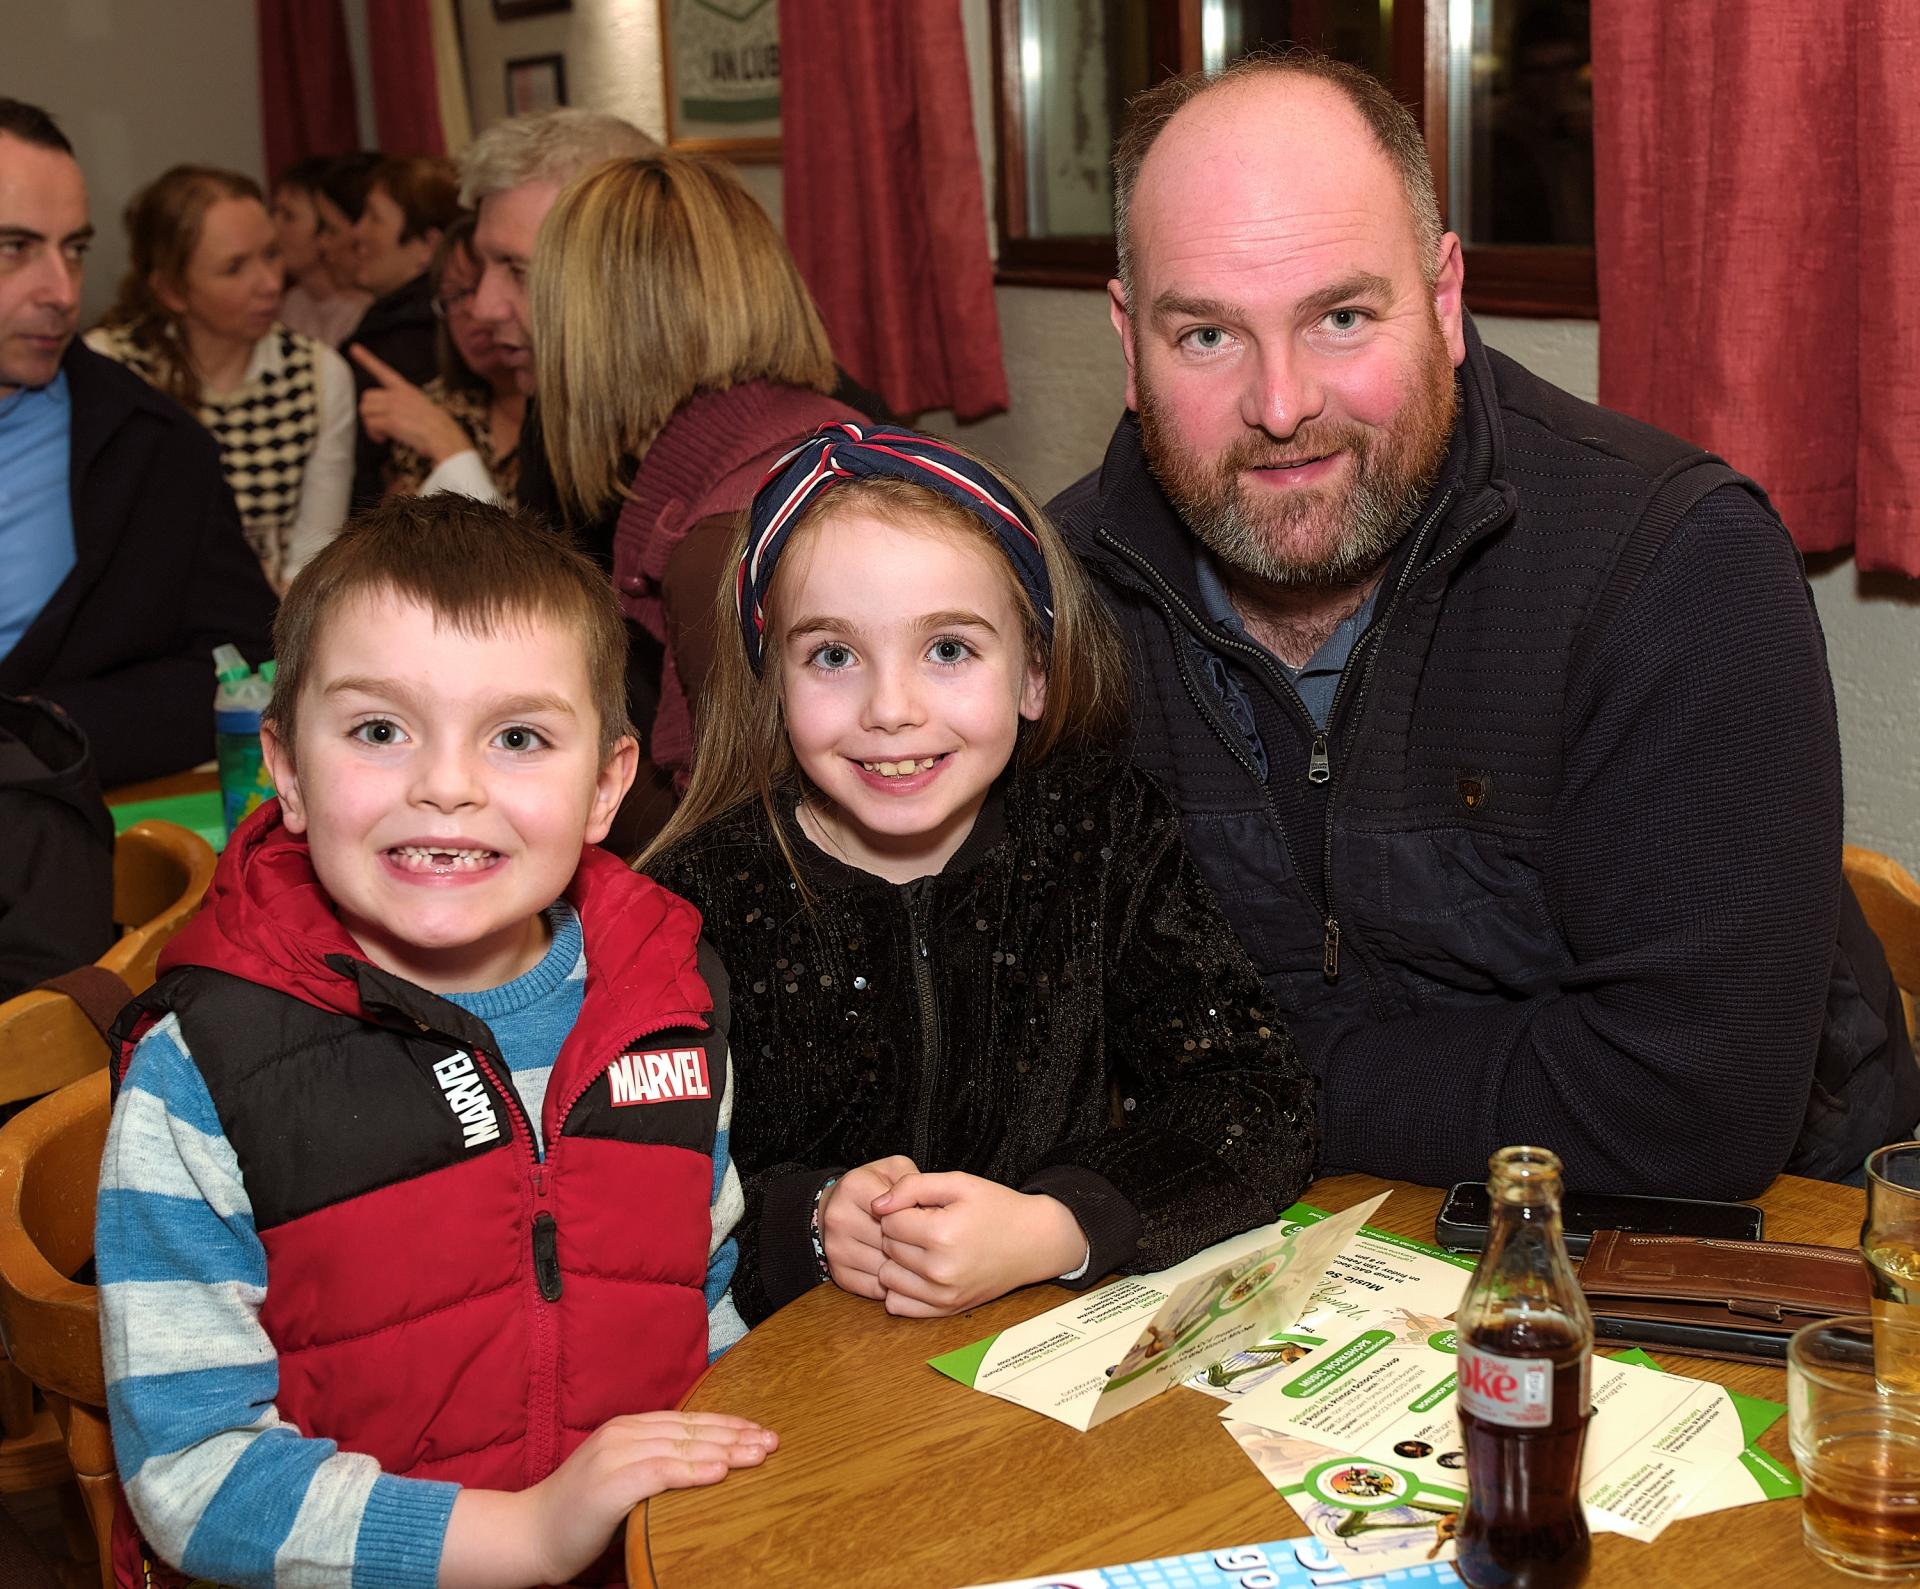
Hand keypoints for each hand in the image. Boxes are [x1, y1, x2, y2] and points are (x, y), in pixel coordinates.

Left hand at [350, 344, 472, 463]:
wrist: (446, 439)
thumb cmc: (439, 430)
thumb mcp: (423, 409)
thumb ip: (405, 406)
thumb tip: (392, 417)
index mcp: (407, 390)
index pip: (383, 371)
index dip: (367, 359)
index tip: (354, 348)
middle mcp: (398, 394)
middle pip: (367, 397)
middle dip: (370, 413)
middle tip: (380, 426)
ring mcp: (394, 406)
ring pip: (365, 411)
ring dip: (371, 425)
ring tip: (384, 434)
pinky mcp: (391, 420)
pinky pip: (371, 424)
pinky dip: (375, 435)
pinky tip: (385, 439)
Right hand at [439, 1411, 775, 1587]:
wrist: (527, 1534)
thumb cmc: (577, 1513)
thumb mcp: (620, 1477)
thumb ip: (653, 1464)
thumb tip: (701, 1463)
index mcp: (627, 1427)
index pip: (688, 1420)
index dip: (726, 1424)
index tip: (759, 1431)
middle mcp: (624, 1433)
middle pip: (691, 1429)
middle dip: (736, 1435)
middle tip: (772, 1441)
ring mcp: (616, 1455)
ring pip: (682, 1446)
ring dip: (725, 1450)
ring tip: (757, 1455)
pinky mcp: (611, 1482)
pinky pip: (661, 1471)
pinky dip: (693, 1469)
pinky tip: (719, 1471)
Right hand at [819, 1156, 916, 1300]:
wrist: (836, 1207)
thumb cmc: (871, 1188)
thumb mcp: (893, 1170)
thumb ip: (913, 1182)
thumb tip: (930, 1211)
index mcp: (854, 1186)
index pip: (897, 1211)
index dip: (917, 1218)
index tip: (925, 1220)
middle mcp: (840, 1217)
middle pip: (891, 1240)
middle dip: (913, 1243)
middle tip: (925, 1241)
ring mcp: (836, 1248)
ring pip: (885, 1266)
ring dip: (905, 1266)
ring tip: (914, 1255)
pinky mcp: (839, 1273)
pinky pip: (875, 1287)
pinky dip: (892, 1283)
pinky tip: (899, 1269)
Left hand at [870, 1172, 1087, 1316]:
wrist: (1033, 1242)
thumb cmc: (998, 1209)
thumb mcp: (958, 1183)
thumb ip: (912, 1186)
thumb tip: (877, 1204)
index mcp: (942, 1234)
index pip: (888, 1221)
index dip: (902, 1209)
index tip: (923, 1208)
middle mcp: (940, 1270)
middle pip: (887, 1247)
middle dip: (900, 1233)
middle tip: (928, 1225)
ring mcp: (942, 1295)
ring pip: (887, 1276)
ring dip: (898, 1260)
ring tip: (924, 1247)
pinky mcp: (945, 1310)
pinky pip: (897, 1304)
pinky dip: (901, 1287)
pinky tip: (920, 1271)